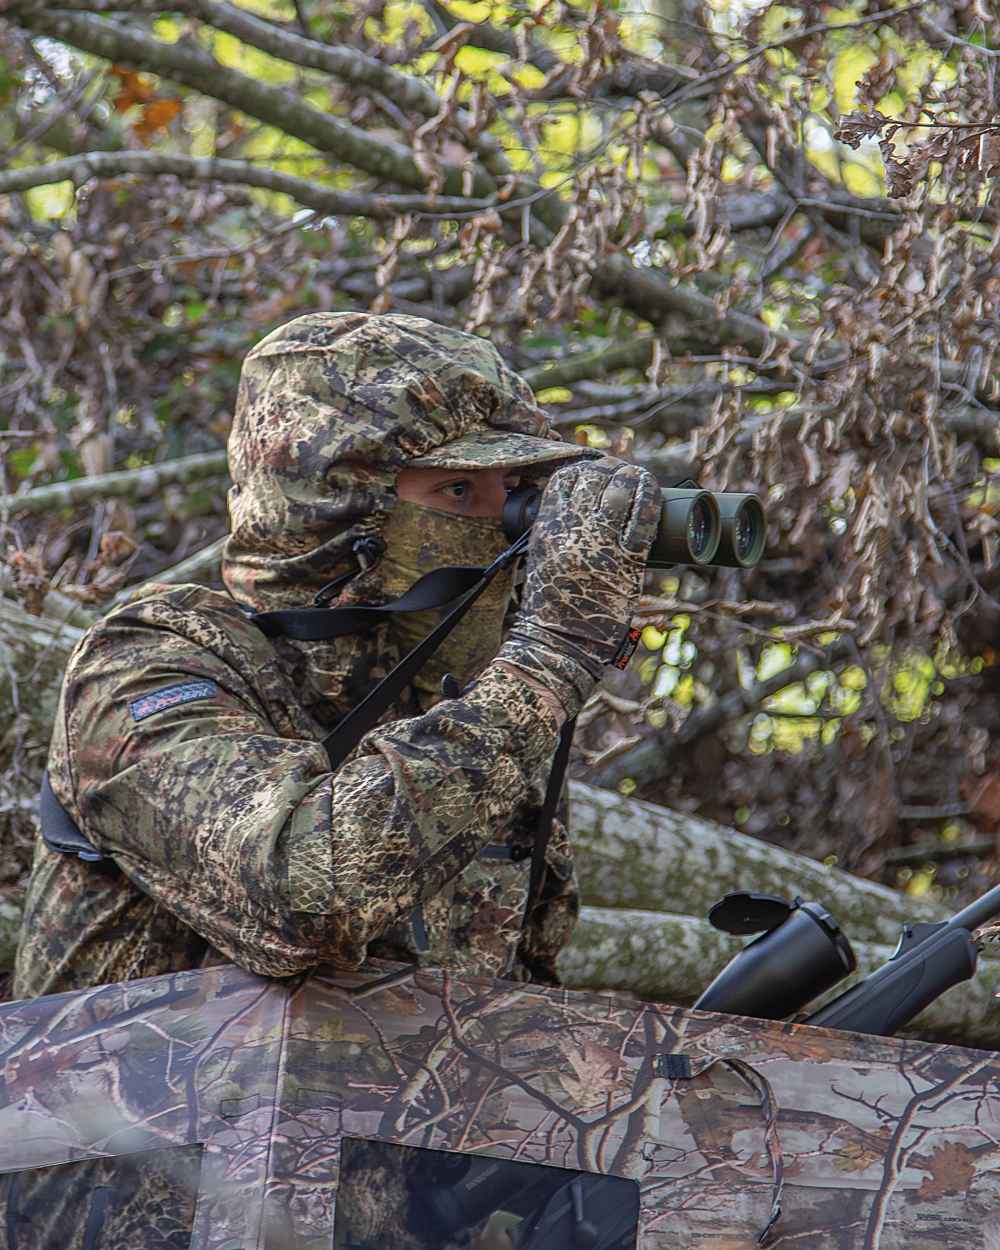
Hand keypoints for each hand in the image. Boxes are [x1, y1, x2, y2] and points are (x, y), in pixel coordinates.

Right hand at [496, 457, 659, 716]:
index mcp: (547, 527)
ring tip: (639, 480)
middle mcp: (571, 529)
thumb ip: (557, 530)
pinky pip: (644, 517)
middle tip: (624, 474)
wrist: (557, 641)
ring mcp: (600, 543)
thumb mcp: (541, 557)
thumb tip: (584, 507)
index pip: (565, 479)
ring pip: (619, 489)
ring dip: (633, 479)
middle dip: (612, 471)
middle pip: (595, 478)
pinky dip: (650, 500)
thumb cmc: (549, 604)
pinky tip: (653, 494)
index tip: (598, 471)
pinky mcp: (627, 560)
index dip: (585, 469)